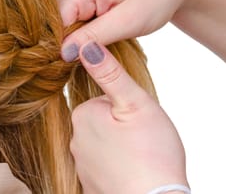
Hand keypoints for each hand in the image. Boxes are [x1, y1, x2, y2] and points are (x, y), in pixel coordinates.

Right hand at [59, 0, 194, 61]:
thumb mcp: (128, 21)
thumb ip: (94, 37)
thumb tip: (63, 53)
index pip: (54, 26)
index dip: (63, 49)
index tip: (82, 65)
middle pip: (57, 26)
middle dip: (72, 46)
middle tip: (98, 58)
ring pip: (66, 26)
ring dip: (80, 41)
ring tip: (104, 45)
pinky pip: (76, 21)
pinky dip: (86, 34)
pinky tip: (102, 38)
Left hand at [70, 41, 187, 193]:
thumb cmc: (151, 152)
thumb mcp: (135, 103)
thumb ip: (109, 73)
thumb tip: (86, 45)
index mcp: (83, 114)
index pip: (103, 100)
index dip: (125, 108)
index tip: (137, 121)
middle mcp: (74, 138)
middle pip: (102, 122)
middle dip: (121, 126)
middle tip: (141, 138)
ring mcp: (81, 163)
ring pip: (104, 144)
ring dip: (120, 147)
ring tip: (139, 155)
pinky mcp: (89, 182)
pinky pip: (103, 166)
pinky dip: (117, 167)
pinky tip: (131, 171)